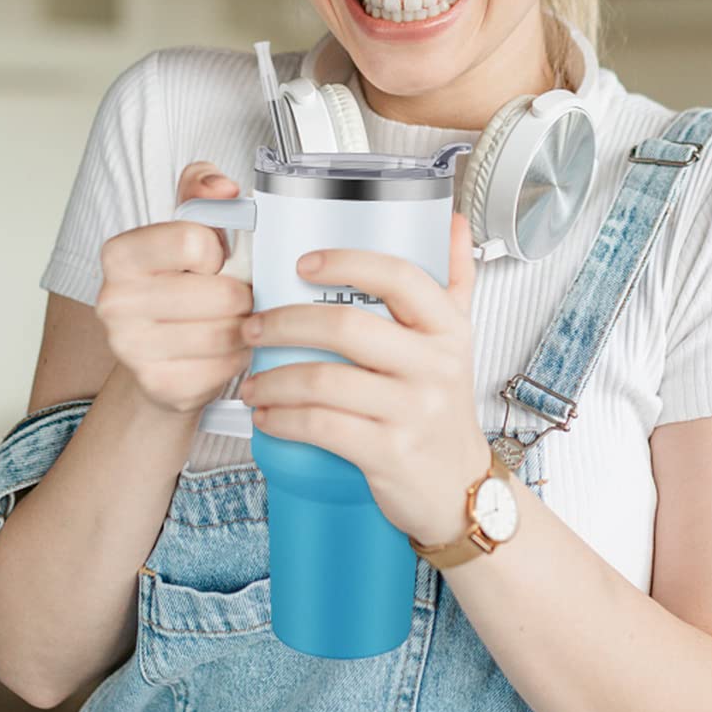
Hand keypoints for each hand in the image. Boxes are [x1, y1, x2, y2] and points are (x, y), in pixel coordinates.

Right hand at [93, 161, 252, 416]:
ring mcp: (131, 349)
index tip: (212, 260)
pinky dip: (237, 358)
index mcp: (121, 254)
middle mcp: (115, 302)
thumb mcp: (189, 222)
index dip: (219, 251)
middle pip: (220, 293)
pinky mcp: (158, 386)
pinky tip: (226, 350)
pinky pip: (224, 368)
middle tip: (237, 296)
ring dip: (245, 327)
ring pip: (227, 332)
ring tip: (235, 321)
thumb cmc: (180, 281)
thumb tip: (224, 189)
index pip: (195, 241)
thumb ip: (204, 188)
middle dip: (242, 294)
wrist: (158, 353)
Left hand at [238, 212, 490, 547]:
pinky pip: (322, 426)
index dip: (347, 262)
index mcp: (447, 329)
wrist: (459, 488)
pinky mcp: (389, 453)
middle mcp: (435, 366)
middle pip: (346, 326)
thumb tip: (453, 223)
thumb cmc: (445, 409)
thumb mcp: (458, 341)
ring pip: (325, 380)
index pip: (399, 276)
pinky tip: (268, 416)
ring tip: (252, 381)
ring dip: (273, 379)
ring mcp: (413, 411)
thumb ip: (455, 280)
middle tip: (253, 327)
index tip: (303, 263)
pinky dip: (283, 419)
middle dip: (284, 323)